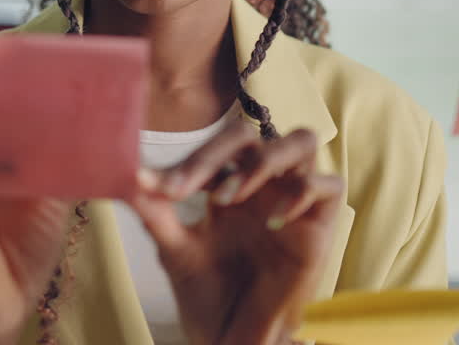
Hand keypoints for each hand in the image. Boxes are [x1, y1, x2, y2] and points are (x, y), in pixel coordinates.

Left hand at [128, 122, 343, 344]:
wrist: (231, 338)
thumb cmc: (207, 294)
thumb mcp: (175, 250)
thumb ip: (156, 212)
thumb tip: (129, 176)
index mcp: (226, 184)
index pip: (214, 147)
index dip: (188, 160)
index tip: (158, 188)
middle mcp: (262, 186)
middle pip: (251, 134)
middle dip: (217, 152)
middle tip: (191, 187)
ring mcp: (293, 201)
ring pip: (302, 141)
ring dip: (265, 159)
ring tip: (231, 195)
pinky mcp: (320, 227)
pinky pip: (329, 185)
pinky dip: (301, 191)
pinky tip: (273, 218)